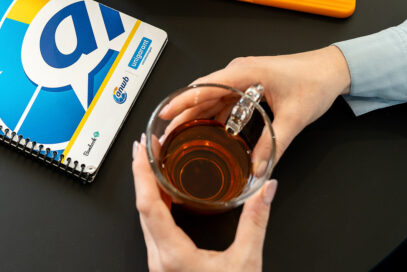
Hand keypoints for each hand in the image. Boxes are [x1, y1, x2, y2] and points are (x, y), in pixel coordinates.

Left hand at [132, 133, 277, 271]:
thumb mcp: (247, 262)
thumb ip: (256, 221)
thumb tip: (266, 189)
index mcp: (174, 256)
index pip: (147, 205)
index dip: (141, 173)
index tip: (141, 150)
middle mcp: (160, 261)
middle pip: (141, 209)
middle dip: (141, 174)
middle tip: (146, 147)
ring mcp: (160, 266)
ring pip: (145, 221)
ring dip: (147, 190)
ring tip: (153, 165)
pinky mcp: (166, 268)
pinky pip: (154, 231)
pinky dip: (156, 207)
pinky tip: (166, 197)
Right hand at [159, 46, 350, 165]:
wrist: (333, 69)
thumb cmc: (314, 81)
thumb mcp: (293, 117)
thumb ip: (273, 145)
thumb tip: (258, 168)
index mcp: (245, 72)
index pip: (204, 86)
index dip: (182, 101)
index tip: (165, 113)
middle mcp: (240, 71)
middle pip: (203, 92)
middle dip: (182, 111)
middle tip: (166, 131)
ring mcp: (244, 77)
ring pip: (212, 96)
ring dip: (196, 113)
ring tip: (180, 132)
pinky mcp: (250, 84)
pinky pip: (225, 98)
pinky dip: (213, 112)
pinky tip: (208, 128)